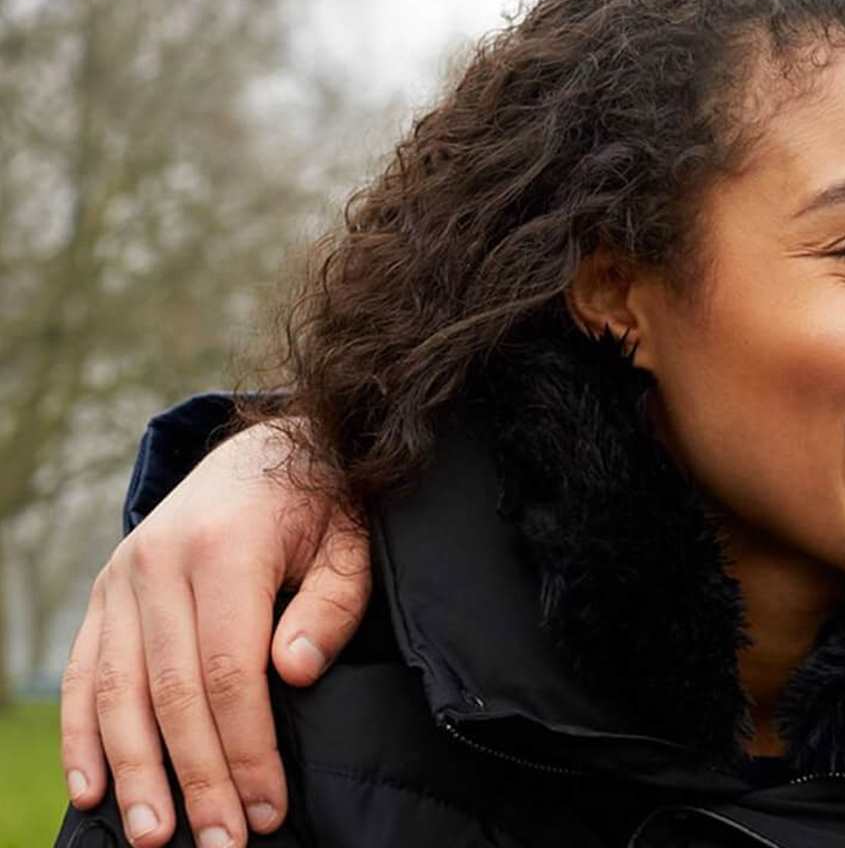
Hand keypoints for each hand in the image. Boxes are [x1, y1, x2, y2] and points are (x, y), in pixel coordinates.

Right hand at [60, 422, 371, 847]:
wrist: (267, 447)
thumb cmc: (322, 503)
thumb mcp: (350, 540)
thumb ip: (332, 603)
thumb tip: (293, 674)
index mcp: (225, 547)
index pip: (229, 670)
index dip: (246, 747)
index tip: (267, 808)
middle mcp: (160, 561)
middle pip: (171, 691)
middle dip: (195, 777)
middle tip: (219, 844)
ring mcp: (122, 577)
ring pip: (118, 691)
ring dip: (134, 772)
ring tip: (155, 837)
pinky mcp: (105, 592)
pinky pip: (84, 673)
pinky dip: (83, 735)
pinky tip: (94, 790)